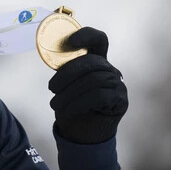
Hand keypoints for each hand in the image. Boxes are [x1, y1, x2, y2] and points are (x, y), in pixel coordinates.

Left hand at [48, 27, 127, 143]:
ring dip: (69, 94)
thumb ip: (65, 68)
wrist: (83, 134)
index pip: (98, 39)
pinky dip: (79, 103)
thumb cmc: (72, 105)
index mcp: (96, 60)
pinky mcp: (120, 100)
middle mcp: (109, 69)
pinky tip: (68, 110)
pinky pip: (98, 96)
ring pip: (93, 80)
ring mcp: (118, 84)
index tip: (69, 42)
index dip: (86, 35)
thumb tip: (50, 51)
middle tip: (51, 88)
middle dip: (67, 74)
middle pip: (91, 62)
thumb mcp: (66, 84)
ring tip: (55, 104)